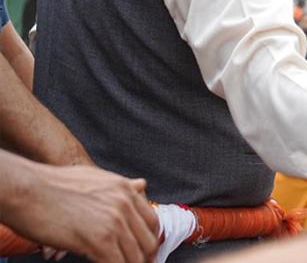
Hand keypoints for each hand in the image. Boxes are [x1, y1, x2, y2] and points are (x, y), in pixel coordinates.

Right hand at [7, 160, 158, 262]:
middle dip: (143, 258)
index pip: (151, 222)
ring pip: (135, 257)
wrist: (27, 190)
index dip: (148, 241)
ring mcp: (114, 223)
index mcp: (125, 190)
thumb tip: (141, 186)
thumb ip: (121, 186)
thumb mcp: (95, 178)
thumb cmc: (52, 186)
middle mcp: (125, 205)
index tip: (143, 252)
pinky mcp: (100, 241)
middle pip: (148, 242)